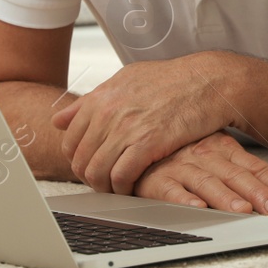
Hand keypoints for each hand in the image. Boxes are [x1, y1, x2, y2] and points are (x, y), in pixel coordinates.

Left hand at [51, 53, 233, 194]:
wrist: (207, 81)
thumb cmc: (172, 80)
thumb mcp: (126, 79)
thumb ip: (91, 100)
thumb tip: (60, 118)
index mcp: (101, 97)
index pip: (69, 139)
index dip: (77, 159)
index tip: (90, 165)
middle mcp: (108, 112)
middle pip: (81, 159)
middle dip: (89, 176)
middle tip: (103, 182)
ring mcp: (126, 128)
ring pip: (97, 172)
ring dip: (104, 187)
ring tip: (116, 188)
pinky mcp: (147, 143)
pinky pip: (121, 176)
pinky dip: (123, 188)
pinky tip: (132, 187)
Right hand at [134, 132, 267, 214]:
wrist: (138, 143)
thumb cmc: (180, 150)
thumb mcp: (213, 149)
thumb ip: (240, 168)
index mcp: (221, 146)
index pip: (254, 167)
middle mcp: (204, 155)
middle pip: (236, 176)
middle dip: (258, 194)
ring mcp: (180, 166)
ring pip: (207, 182)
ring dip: (225, 197)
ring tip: (242, 210)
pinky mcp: (155, 180)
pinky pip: (170, 191)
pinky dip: (184, 200)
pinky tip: (197, 208)